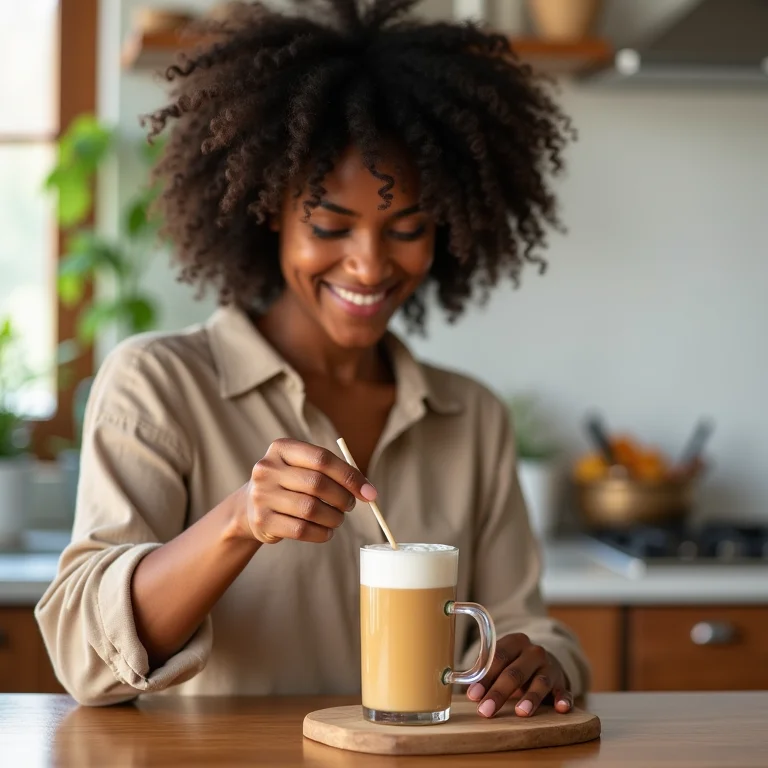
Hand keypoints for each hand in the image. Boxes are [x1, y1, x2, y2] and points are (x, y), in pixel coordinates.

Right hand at [242, 438, 376, 544]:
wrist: (250, 507)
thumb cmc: (290, 484)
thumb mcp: (304, 468)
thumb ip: (334, 473)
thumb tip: (368, 491)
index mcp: (281, 448)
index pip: (322, 458)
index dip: (349, 476)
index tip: (369, 492)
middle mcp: (267, 468)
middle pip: (317, 483)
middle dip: (342, 497)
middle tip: (350, 505)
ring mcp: (262, 495)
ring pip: (310, 509)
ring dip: (333, 517)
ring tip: (338, 519)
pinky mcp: (262, 520)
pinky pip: (301, 529)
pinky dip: (321, 533)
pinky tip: (326, 531)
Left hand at [466, 633, 571, 717]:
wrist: (545, 661)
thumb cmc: (515, 664)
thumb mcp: (502, 661)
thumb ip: (486, 671)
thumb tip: (470, 692)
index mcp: (515, 642)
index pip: (498, 657)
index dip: (485, 677)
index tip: (473, 695)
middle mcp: (534, 652)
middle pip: (515, 672)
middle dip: (499, 692)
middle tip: (486, 710)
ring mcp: (550, 667)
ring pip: (540, 681)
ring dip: (531, 697)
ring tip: (521, 712)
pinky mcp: (562, 682)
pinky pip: (564, 691)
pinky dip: (564, 699)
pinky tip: (561, 708)